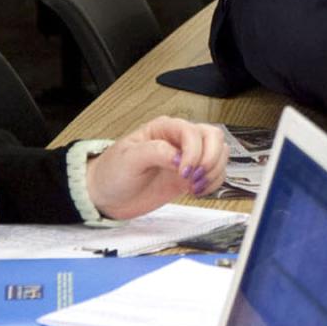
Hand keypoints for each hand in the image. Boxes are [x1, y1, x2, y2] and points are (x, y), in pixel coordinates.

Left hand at [84, 116, 230, 219]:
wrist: (106, 196)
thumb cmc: (112, 173)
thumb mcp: (129, 159)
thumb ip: (155, 152)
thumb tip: (180, 157)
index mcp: (164, 128)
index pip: (193, 132)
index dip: (193, 152)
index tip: (183, 173)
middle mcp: (179, 140)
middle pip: (213, 137)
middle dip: (210, 159)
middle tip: (194, 179)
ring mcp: (187, 158)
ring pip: (220, 154)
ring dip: (214, 171)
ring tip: (195, 187)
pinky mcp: (189, 177)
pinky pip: (215, 173)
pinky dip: (214, 182)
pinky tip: (198, 191)